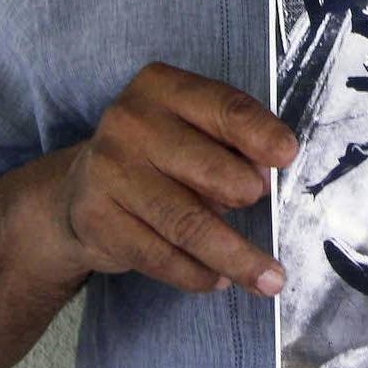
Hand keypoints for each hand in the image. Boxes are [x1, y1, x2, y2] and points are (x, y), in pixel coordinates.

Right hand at [53, 62, 296, 297]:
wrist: (79, 189)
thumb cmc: (158, 155)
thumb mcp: (192, 131)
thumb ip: (229, 144)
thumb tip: (263, 179)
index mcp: (162, 88)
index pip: (224, 108)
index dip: (260, 134)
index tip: (288, 157)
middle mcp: (130, 122)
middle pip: (209, 168)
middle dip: (246, 194)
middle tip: (264, 207)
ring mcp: (108, 171)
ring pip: (188, 223)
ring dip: (236, 257)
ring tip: (270, 280)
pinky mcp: (96, 219)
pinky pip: (160, 256)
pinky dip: (196, 274)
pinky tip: (217, 279)